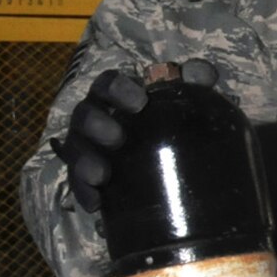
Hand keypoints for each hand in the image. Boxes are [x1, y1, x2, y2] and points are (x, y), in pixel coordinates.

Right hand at [49, 60, 220, 211]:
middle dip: (96, 124)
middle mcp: (96, 120)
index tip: (139, 101)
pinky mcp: (89, 180)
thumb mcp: (187, 108)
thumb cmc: (172, 128)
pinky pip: (78, 186)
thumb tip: (201, 72)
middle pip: (84, 114)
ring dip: (85, 161)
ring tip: (101, 174)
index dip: (117, 89)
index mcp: (117, 99)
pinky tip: (96, 203)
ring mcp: (89, 150)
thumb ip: (195, 87)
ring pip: (75, 150)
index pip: (107, 84)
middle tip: (117, 137)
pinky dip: (85, 193)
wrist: (174, 172)